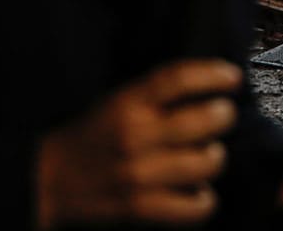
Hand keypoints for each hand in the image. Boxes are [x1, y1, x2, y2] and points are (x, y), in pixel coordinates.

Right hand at [35, 60, 240, 228]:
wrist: (50, 179)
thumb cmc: (90, 137)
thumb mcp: (115, 101)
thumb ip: (155, 95)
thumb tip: (208, 87)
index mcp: (127, 102)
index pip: (179, 79)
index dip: (213, 75)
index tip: (232, 77)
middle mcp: (135, 135)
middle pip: (205, 120)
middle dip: (223, 116)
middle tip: (221, 115)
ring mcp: (140, 174)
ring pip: (206, 162)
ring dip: (215, 157)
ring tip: (208, 154)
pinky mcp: (141, 208)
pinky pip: (194, 206)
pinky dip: (204, 200)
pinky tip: (197, 191)